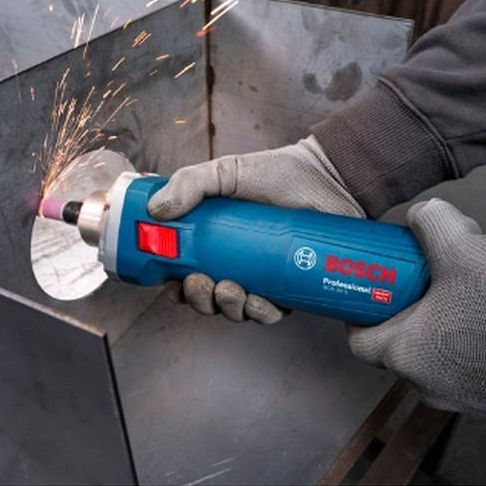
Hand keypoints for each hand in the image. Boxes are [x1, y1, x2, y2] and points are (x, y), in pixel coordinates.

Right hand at [147, 135, 365, 323]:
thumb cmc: (279, 173)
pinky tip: (256, 301)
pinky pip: (271, 312)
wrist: (330, 178)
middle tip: (201, 283)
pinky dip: (259, 313)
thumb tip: (155, 211)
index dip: (176, 284)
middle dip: (199, 299)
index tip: (172, 281)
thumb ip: (189, 183)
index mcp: (216, 242)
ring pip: (237, 309)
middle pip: (208, 297)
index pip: (186, 272)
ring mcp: (264, 277)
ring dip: (226, 308)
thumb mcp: (226, 172)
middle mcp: (238, 263)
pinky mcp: (292, 288)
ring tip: (229, 290)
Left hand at [348, 198, 485, 423]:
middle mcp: (427, 384)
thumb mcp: (467, 251)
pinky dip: (472, 326)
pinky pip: (467, 354)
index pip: (359, 338)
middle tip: (430, 267)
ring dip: (448, 305)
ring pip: (437, 341)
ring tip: (474, 276)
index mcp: (406, 357)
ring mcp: (462, 394)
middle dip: (414, 294)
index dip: (360, 306)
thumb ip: (433, 224)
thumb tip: (422, 215)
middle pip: (401, 334)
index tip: (372, 283)